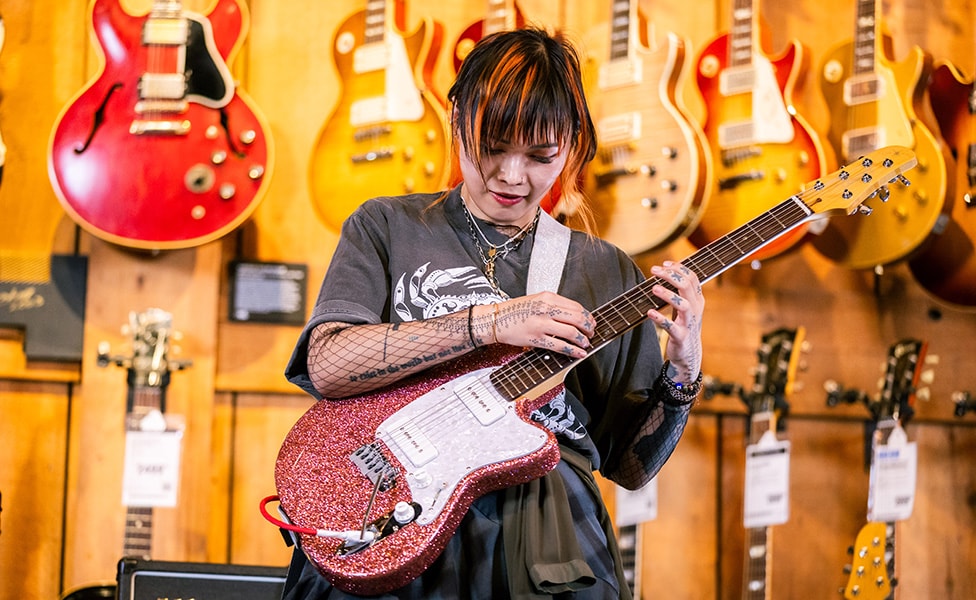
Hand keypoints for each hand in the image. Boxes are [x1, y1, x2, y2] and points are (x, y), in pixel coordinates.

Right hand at [484, 291, 593, 357]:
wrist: (496, 319)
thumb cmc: (515, 311)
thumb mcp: (536, 300)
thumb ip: (554, 305)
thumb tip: (574, 316)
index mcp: (547, 297)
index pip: (575, 306)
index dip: (587, 316)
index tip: (591, 322)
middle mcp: (545, 309)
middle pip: (577, 318)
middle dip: (589, 328)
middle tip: (591, 333)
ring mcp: (541, 324)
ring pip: (571, 332)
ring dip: (583, 339)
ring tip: (585, 343)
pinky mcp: (536, 338)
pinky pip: (560, 345)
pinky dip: (573, 350)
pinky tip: (578, 353)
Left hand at [646, 261, 703, 383]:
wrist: (688, 352)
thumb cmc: (683, 324)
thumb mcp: (684, 306)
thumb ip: (679, 290)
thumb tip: (665, 270)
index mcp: (697, 299)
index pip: (692, 277)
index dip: (679, 268)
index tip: (664, 263)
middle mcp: (695, 309)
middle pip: (687, 286)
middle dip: (671, 275)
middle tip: (654, 270)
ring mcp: (689, 323)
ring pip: (683, 305)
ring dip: (668, 295)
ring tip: (653, 288)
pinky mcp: (681, 336)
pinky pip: (671, 327)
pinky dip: (660, 319)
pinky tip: (649, 312)